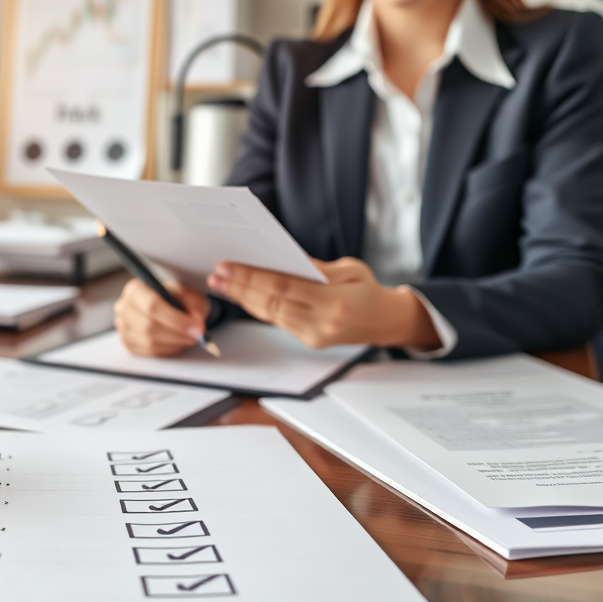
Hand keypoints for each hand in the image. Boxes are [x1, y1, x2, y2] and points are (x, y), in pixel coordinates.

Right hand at [114, 279, 210, 356]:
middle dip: (177, 333)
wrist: (170, 307)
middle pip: (149, 326)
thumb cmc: (176, 298)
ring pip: (149, 342)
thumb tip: (196, 322)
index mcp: (135, 289)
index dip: (176, 319)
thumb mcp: (188, 293)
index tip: (196, 327)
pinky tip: (178, 342)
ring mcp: (123, 327)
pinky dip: (168, 349)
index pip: (152, 305)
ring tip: (190, 338)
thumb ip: (194, 304)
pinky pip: (149, 352)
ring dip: (175, 343)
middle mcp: (124, 307)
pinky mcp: (128, 344)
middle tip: (197, 335)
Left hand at [206, 258, 440, 348]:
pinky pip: (277, 322)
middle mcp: (322, 324)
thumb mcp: (351, 269)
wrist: (386, 321)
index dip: (252, 277)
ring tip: (222, 284)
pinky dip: (257, 308)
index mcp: (334, 302)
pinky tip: (242, 295)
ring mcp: (314, 336)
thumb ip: (318, 268)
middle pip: (271, 304)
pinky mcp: (309, 342)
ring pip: (270, 316)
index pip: (283, 288)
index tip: (228, 266)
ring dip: (243, 299)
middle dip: (239, 288)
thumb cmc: (368, 290)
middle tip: (216, 275)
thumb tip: (284, 259)